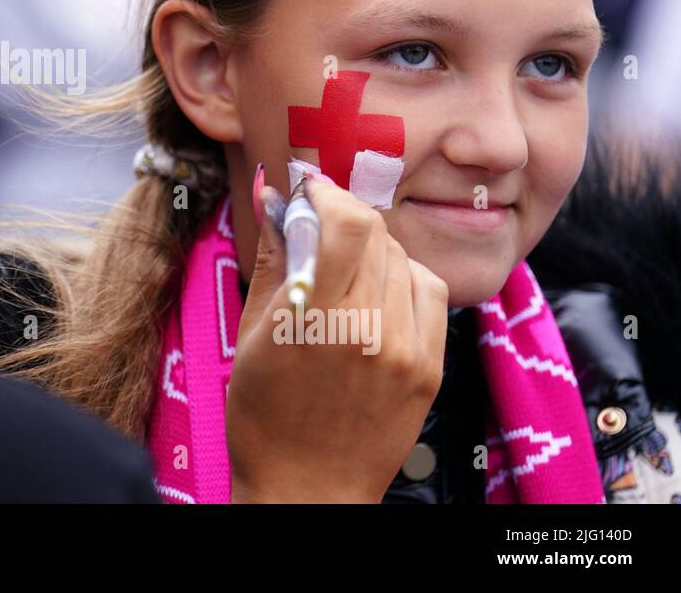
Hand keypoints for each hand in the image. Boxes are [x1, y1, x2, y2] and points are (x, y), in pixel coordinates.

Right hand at [227, 175, 448, 502]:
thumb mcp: (250, 333)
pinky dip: (404, 280)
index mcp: (316, 317)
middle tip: (320, 230)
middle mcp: (369, 327)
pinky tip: (378, 297)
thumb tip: (272, 195)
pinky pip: (430, 292)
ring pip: (404, 258)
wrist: (308, 489)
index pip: (348, 223)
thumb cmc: (264, 417)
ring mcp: (406, 348)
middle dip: (344, 219)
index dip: (329, 194)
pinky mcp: (430, 367)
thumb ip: (272, 258)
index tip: (310, 193)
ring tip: (345, 272)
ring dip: (373, 249)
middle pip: (377, 233)